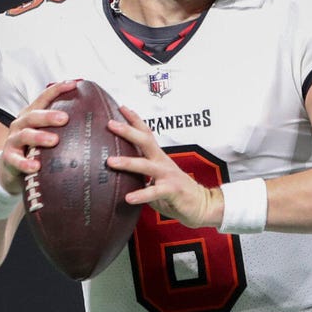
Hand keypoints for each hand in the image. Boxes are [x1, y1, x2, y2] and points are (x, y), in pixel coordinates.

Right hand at [0, 80, 78, 193]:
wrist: (11, 167)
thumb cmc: (36, 146)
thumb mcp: (46, 131)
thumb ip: (64, 124)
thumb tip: (97, 116)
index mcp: (31, 114)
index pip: (44, 98)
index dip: (57, 89)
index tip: (74, 84)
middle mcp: (21, 124)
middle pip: (33, 115)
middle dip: (48, 116)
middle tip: (65, 118)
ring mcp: (13, 140)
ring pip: (25, 135)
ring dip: (39, 137)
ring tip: (54, 140)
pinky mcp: (9, 158)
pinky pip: (16, 160)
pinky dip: (25, 163)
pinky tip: (36, 166)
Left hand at [106, 106, 222, 228]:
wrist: (201, 204)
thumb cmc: (174, 190)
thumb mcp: (156, 177)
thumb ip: (140, 172)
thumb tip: (117, 171)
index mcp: (158, 157)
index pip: (146, 133)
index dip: (135, 119)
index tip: (121, 107)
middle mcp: (162, 162)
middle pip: (145, 141)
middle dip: (128, 131)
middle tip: (111, 124)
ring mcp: (167, 175)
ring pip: (146, 165)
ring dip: (128, 162)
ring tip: (110, 161)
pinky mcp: (172, 190)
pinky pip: (154, 192)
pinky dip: (141, 195)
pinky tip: (128, 197)